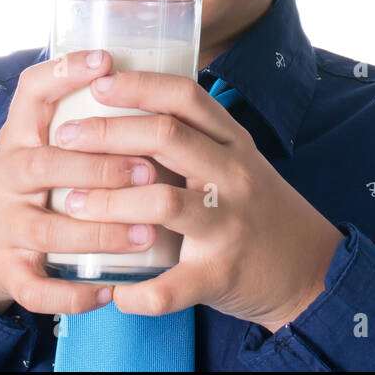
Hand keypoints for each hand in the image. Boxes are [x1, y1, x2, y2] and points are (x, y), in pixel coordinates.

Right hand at [0, 49, 162, 316]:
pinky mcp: (9, 271)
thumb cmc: (37, 179)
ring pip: (47, 230)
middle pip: (42, 166)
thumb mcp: (46, 138)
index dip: (63, 73)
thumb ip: (82, 110)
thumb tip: (147, 64)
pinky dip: (73, 295)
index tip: (105, 60)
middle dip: (96, 168)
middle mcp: (6, 177)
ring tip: (146, 234)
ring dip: (99, 232)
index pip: (31, 92)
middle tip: (147, 172)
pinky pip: (37, 289)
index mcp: (21, 136)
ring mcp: (4, 227)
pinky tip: (111, 291)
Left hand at [53, 69, 344, 332]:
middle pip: (166, 137)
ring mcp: (229, 224)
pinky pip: (171, 285)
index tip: (96, 83)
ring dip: (109, 202)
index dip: (138, 85)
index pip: (185, 97)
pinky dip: (137, 291)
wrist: (311, 269)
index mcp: (233, 142)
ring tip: (72, 204)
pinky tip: (114, 290)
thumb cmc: (256, 210)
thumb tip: (126, 109)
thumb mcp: (235, 161)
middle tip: (64, 138)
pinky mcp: (222, 274)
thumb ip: (193, 139)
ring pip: (161, 203)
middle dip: (106, 133)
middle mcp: (234, 175)